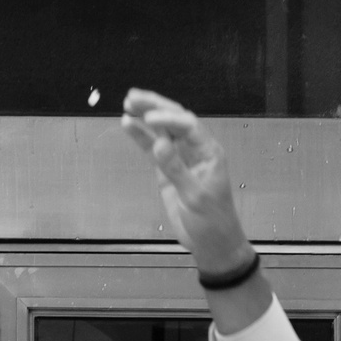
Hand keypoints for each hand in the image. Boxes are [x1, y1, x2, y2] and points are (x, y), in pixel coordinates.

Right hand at [119, 90, 256, 277]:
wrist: (211, 243)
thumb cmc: (212, 220)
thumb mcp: (195, 197)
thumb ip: (176, 169)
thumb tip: (159, 144)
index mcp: (209, 152)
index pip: (188, 126)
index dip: (168, 119)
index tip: (148, 119)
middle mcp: (195, 150)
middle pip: (175, 121)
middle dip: (155, 107)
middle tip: (132, 97)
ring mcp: (180, 159)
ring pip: (162, 132)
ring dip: (146, 117)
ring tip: (128, 103)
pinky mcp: (167, 171)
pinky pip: (153, 150)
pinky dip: (141, 138)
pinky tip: (128, 125)